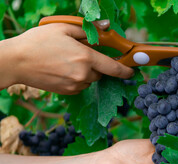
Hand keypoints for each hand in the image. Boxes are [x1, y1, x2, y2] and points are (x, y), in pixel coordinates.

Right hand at [0, 20, 132, 93]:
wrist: (16, 62)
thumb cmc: (38, 42)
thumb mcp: (63, 28)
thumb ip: (88, 30)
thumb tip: (106, 27)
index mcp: (85, 58)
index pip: (114, 68)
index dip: (125, 71)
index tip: (132, 72)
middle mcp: (83, 75)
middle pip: (100, 72)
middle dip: (96, 64)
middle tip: (80, 54)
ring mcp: (75, 85)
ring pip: (90, 79)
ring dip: (86, 72)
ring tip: (67, 61)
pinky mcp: (67, 92)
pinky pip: (80, 85)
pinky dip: (77, 78)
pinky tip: (62, 69)